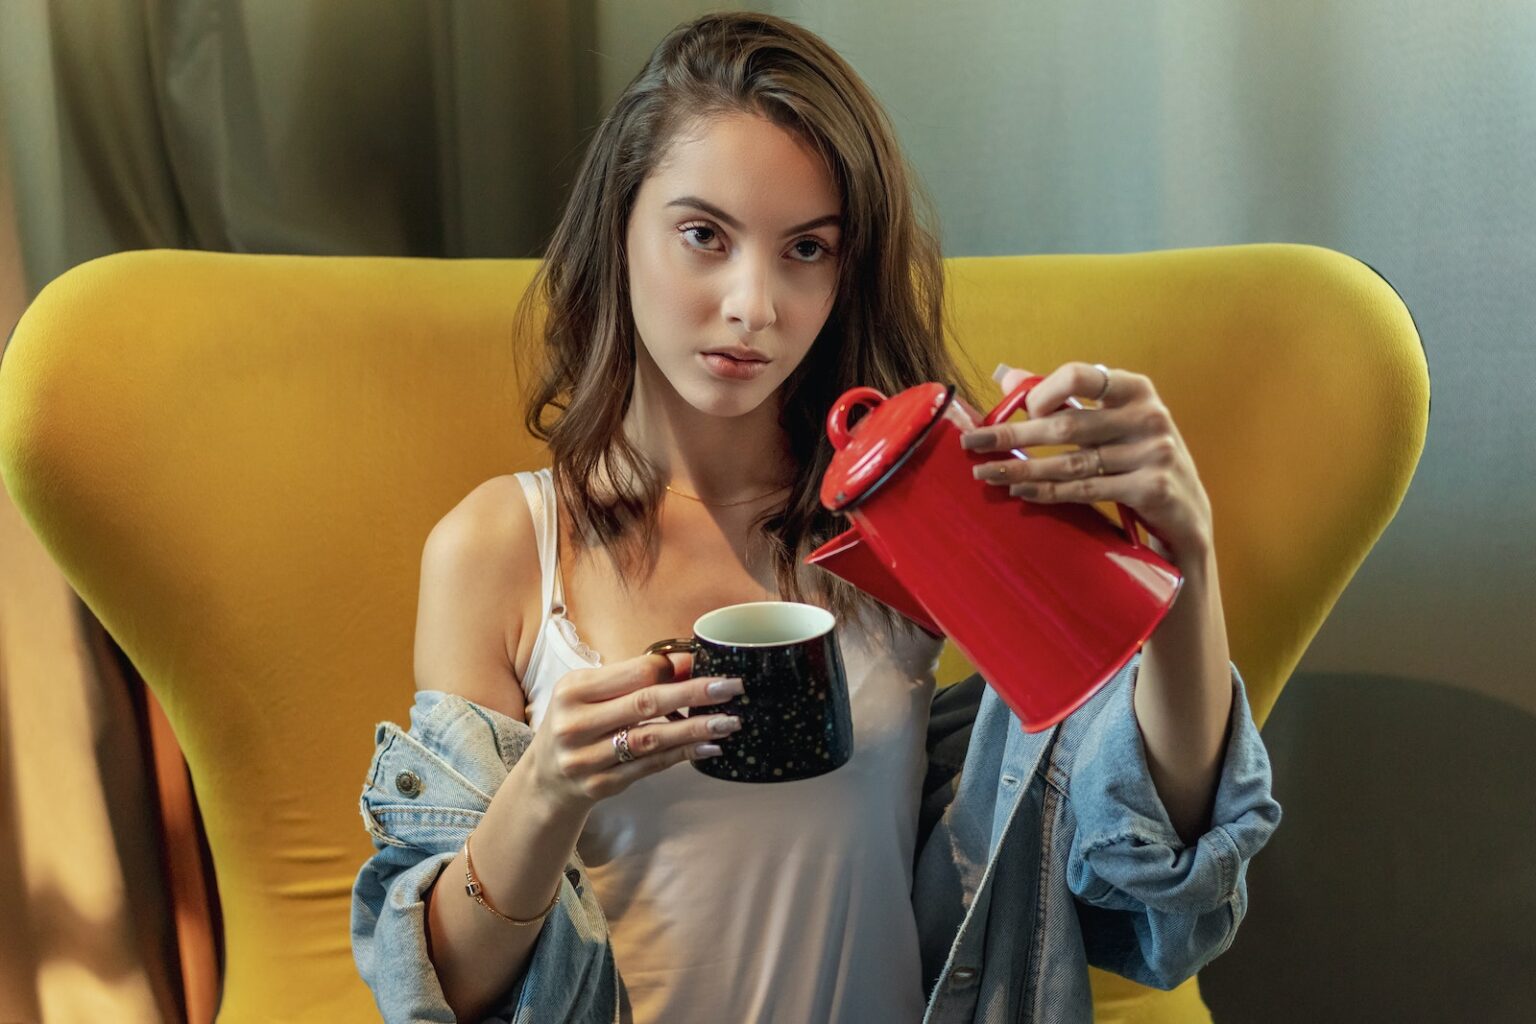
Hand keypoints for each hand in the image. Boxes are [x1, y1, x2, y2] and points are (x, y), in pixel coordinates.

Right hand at [526, 652, 744, 809]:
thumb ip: (632, 678)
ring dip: (695, 728)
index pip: (633, 673)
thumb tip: (687, 663)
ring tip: (729, 721)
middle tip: (732, 687)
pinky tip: (709, 747)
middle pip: (646, 704)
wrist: (545, 778)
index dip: (673, 667)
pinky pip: (650, 767)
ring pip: (652, 739)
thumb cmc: (577, 722)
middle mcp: (576, 724)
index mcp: (573, 690)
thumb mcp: (590, 692)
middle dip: (694, 693)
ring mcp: (587, 758)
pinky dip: (682, 755)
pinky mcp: (601, 785)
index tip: (707, 662)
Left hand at [959, 361, 1213, 569]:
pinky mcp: (1152, 489)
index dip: (1044, 391)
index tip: (1023, 410)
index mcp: (1136, 389)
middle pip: (1067, 425)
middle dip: (1013, 435)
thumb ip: (1064, 398)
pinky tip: (1022, 492)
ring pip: (1072, 463)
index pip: (1081, 374)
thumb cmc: (1136, 457)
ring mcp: (1154, 453)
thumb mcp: (1111, 421)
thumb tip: (1006, 377)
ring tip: (987, 473)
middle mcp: (1148, 416)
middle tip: (974, 443)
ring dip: (1023, 469)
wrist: (1186, 511)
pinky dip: (1050, 492)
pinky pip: (1087, 491)